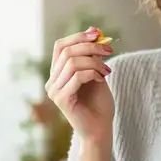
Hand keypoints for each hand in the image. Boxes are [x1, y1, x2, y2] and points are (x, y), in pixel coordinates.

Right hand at [46, 27, 115, 142]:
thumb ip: (92, 55)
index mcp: (57, 74)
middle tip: (109, 50)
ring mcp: (54, 91)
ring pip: (73, 62)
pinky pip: (77, 76)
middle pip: (67, 51)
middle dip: (90, 47)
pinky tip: (102, 79)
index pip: (60, 46)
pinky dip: (92, 73)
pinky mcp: (62, 99)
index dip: (77, 37)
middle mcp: (52, 81)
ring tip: (107, 70)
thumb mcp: (97, 73)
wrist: (101, 129)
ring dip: (94, 62)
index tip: (97, 34)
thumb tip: (92, 31)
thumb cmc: (99, 104)